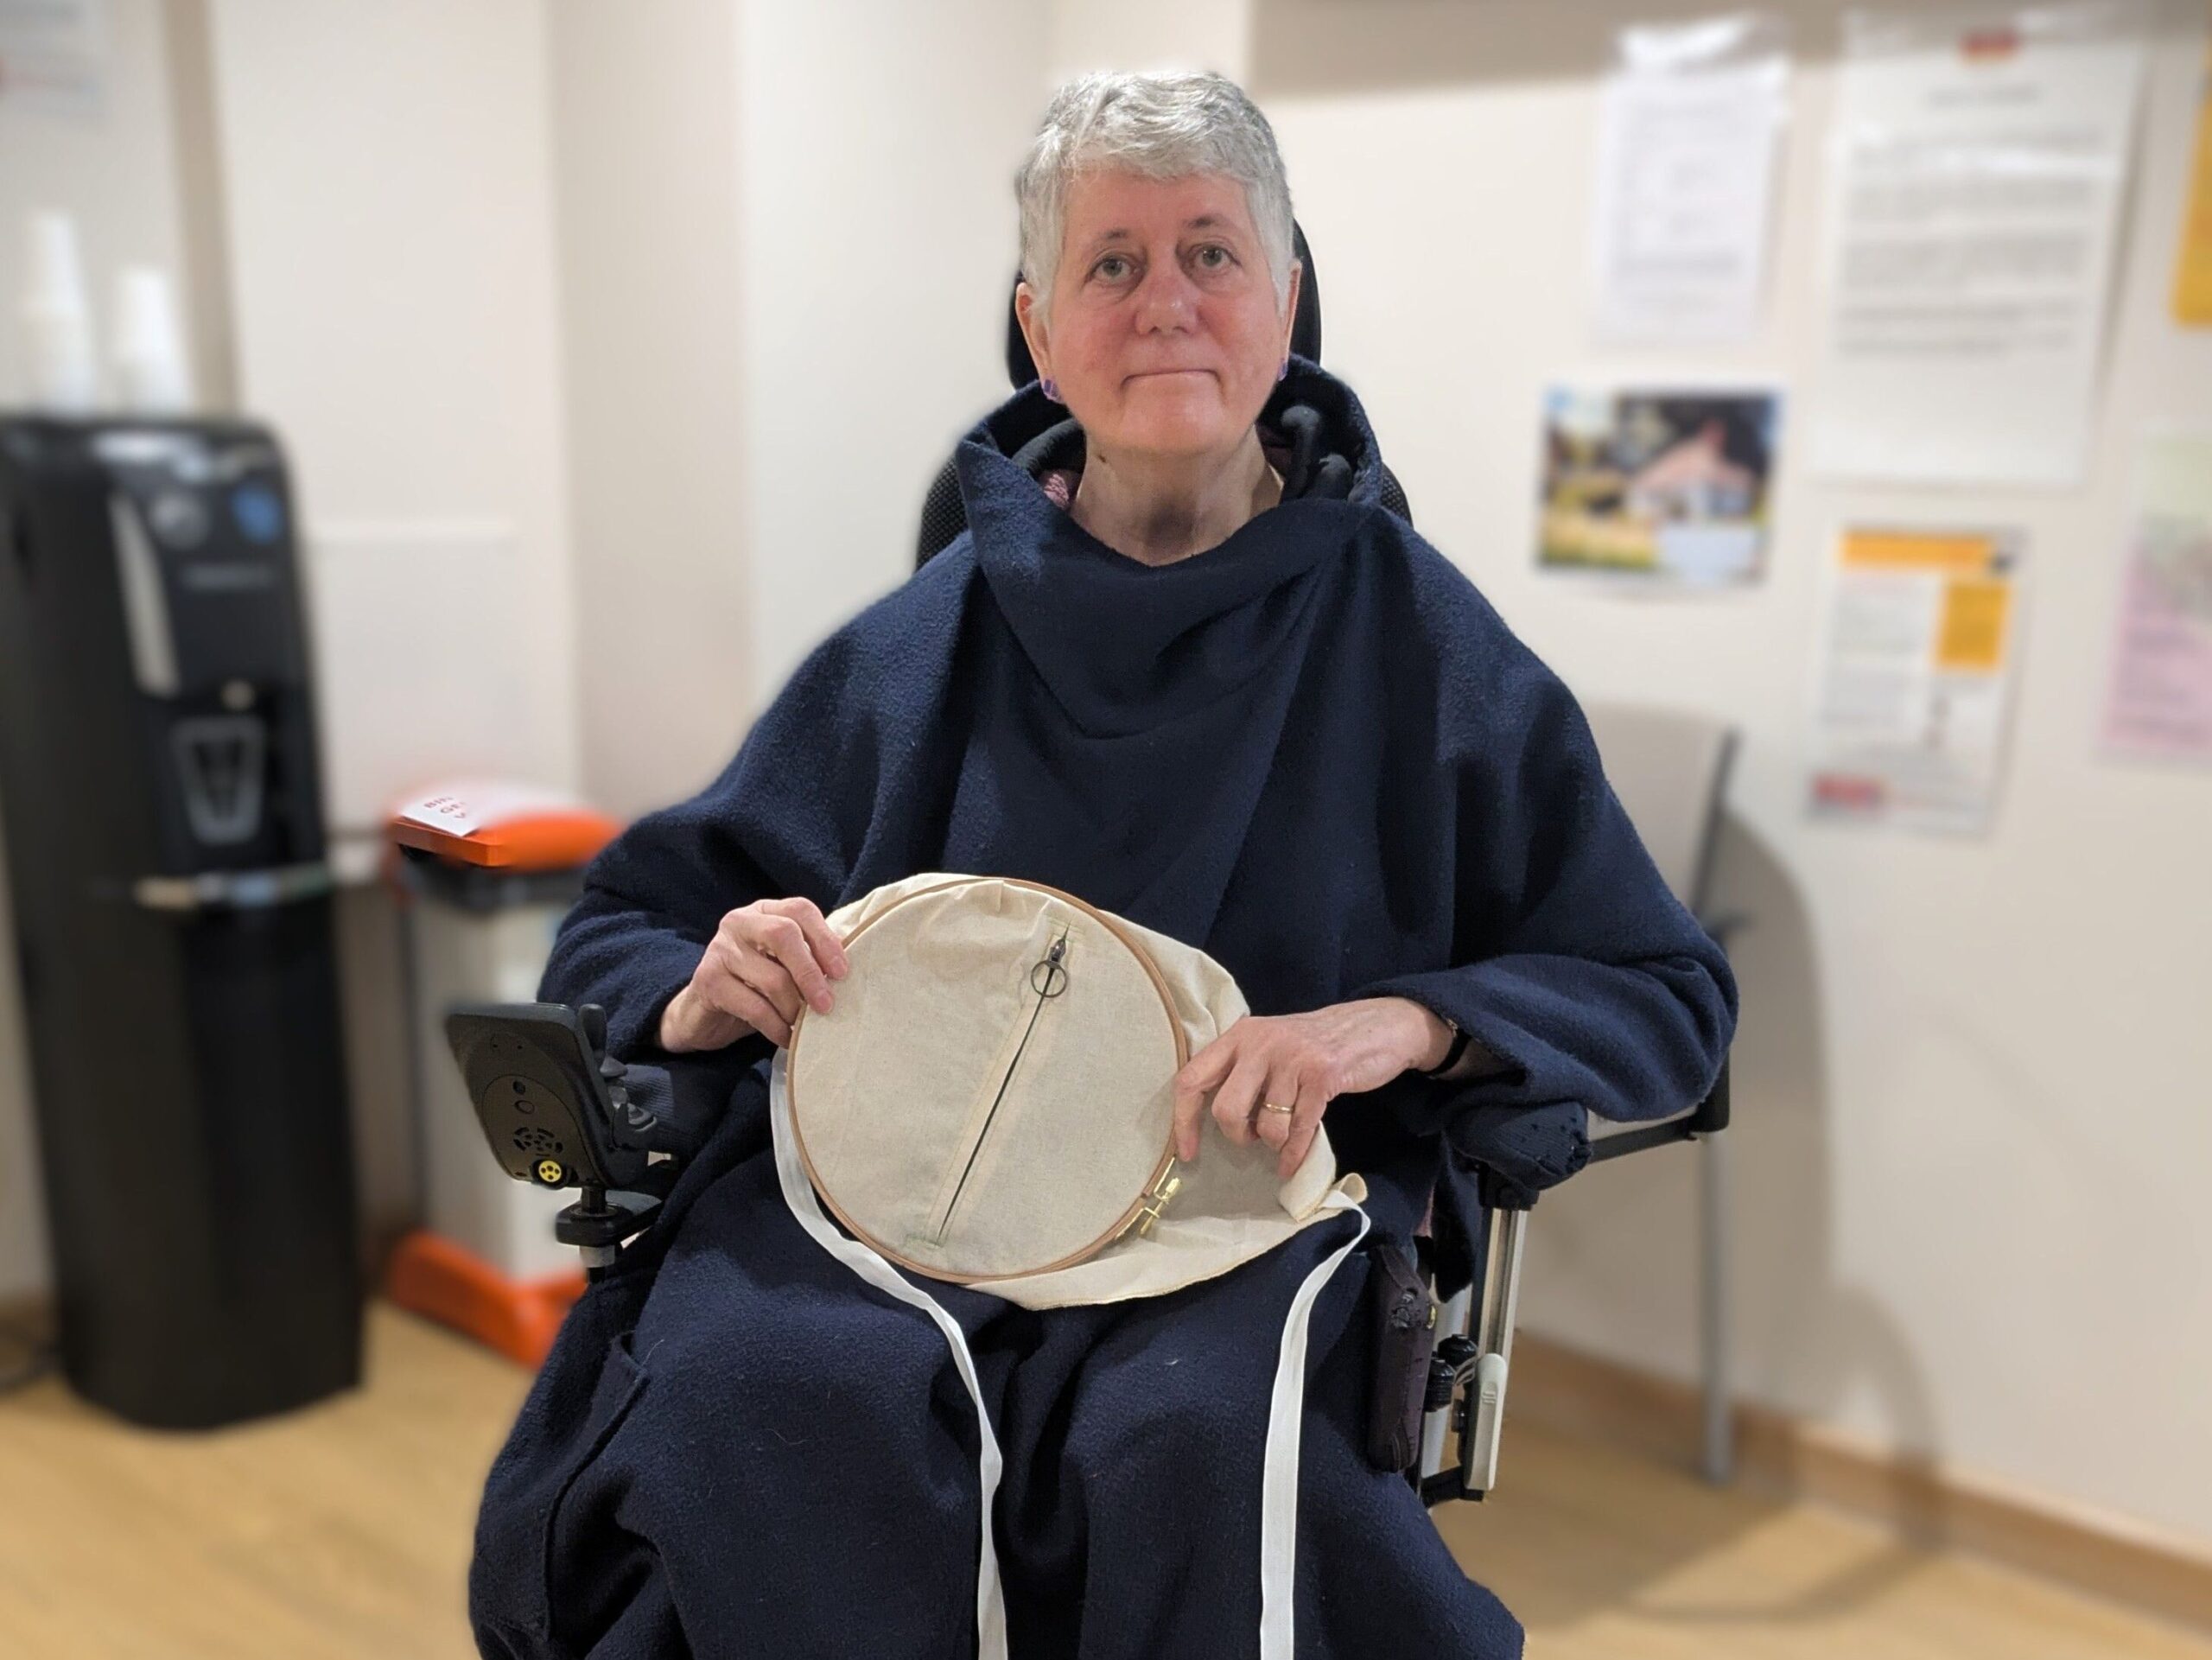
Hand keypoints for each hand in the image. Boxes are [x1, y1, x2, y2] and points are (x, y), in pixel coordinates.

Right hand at [658, 896, 850, 1051]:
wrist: (703, 1013)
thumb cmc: (753, 985)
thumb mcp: (781, 964)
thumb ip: (808, 957)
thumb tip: (849, 974)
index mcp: (764, 911)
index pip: (799, 910)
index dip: (825, 939)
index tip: (842, 972)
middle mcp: (739, 922)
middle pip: (783, 935)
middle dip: (811, 972)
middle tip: (827, 1004)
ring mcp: (720, 949)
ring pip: (771, 978)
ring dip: (795, 1008)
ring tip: (806, 1026)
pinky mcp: (709, 981)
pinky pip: (753, 1007)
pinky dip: (777, 1027)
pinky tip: (787, 1038)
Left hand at [1170, 997, 1451, 1178]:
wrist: (1375, 1026)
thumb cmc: (1313, 1043)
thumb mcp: (1269, 1043)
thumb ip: (1240, 1069)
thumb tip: (1206, 1119)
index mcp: (1239, 1035)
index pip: (1192, 1079)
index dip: (1183, 1121)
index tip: (1188, 1152)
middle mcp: (1261, 1043)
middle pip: (1226, 1110)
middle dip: (1238, 1136)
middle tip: (1252, 1138)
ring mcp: (1293, 1059)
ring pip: (1268, 1126)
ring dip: (1274, 1142)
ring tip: (1283, 1135)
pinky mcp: (1323, 1076)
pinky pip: (1300, 1130)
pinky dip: (1294, 1154)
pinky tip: (1291, 1163)